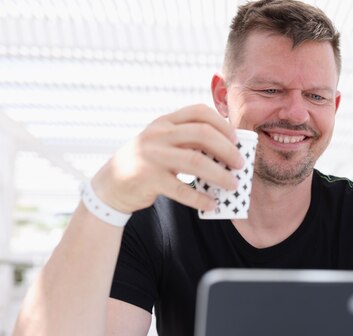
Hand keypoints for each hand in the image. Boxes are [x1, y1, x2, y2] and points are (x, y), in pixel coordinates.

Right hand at [91, 104, 243, 212]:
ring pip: (196, 161)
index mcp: (164, 122)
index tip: (236, 139)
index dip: (222, 124)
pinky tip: (212, 204)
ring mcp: (151, 155)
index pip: (198, 112)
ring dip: (220, 175)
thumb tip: (229, 151)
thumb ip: (187, 142)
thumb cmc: (148, 164)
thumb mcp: (163, 144)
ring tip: (233, 185)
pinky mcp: (148, 178)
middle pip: (202, 134)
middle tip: (240, 164)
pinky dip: (200, 198)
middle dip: (227, 149)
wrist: (110, 186)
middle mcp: (157, 134)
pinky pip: (182, 189)